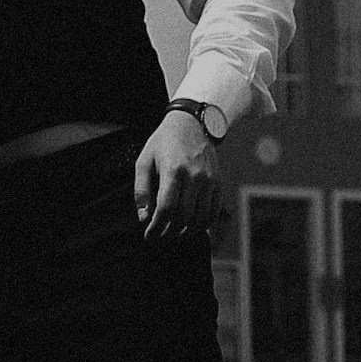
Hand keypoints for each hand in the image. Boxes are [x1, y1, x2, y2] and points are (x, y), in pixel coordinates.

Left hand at [133, 110, 218, 242]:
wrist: (193, 124)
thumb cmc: (164, 142)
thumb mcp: (144, 160)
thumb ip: (141, 189)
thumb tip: (144, 217)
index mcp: (174, 171)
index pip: (166, 208)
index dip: (157, 227)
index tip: (148, 236)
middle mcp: (195, 177)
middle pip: (184, 217)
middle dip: (169, 232)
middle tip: (159, 237)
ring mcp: (210, 181)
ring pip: (200, 218)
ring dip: (186, 232)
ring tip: (172, 233)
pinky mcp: (218, 183)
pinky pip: (213, 211)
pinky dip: (202, 224)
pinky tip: (190, 227)